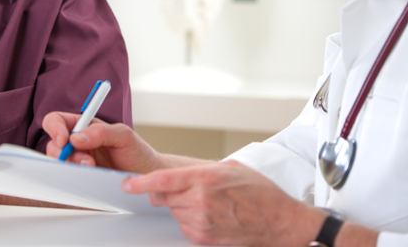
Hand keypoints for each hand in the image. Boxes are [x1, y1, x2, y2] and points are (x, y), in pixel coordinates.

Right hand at [42, 111, 160, 173]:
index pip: (58, 120)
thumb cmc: (137, 152)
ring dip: (72, 166)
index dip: (55, 128)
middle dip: (66, 154)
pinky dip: (74, 177)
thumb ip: (101, 132)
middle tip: (87, 161)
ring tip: (93, 168)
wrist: (147, 175)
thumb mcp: (123, 135)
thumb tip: (76, 138)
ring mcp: (78, 160)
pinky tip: (90, 177)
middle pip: (53, 144)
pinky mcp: (80, 176)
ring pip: (59, 162)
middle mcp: (78, 142)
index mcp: (84, 125)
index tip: (65, 141)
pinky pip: (67, 176)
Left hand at [122, 160, 324, 246]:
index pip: (162, 181)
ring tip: (205, 201)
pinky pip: (183, 225)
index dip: (140, 183)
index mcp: (206, 178)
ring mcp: (202, 222)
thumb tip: (178, 174)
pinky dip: (188, 218)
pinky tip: (208, 214)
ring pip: (172, 211)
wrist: (280, 221)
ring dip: (179, 205)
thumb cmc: (260, 193)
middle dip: (162, 191)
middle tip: (177, 188)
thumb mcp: (230, 168)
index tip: (127, 183)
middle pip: (162, 197)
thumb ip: (199, 171)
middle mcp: (201, 201)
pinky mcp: (204, 238)